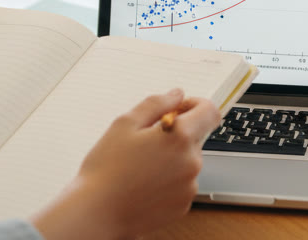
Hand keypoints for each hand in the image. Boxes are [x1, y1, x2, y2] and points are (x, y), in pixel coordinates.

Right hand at [31, 89, 221, 239]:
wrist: (97, 213)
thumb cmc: (106, 169)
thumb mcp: (124, 124)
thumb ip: (155, 104)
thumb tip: (176, 95)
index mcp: (180, 138)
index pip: (209, 112)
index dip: (195, 105)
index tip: (177, 110)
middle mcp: (191, 162)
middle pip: (195, 137)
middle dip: (175, 134)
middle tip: (145, 141)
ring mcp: (189, 187)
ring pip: (187, 161)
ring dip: (171, 158)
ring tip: (140, 166)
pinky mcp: (183, 205)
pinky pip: (182, 184)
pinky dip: (168, 180)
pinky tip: (144, 183)